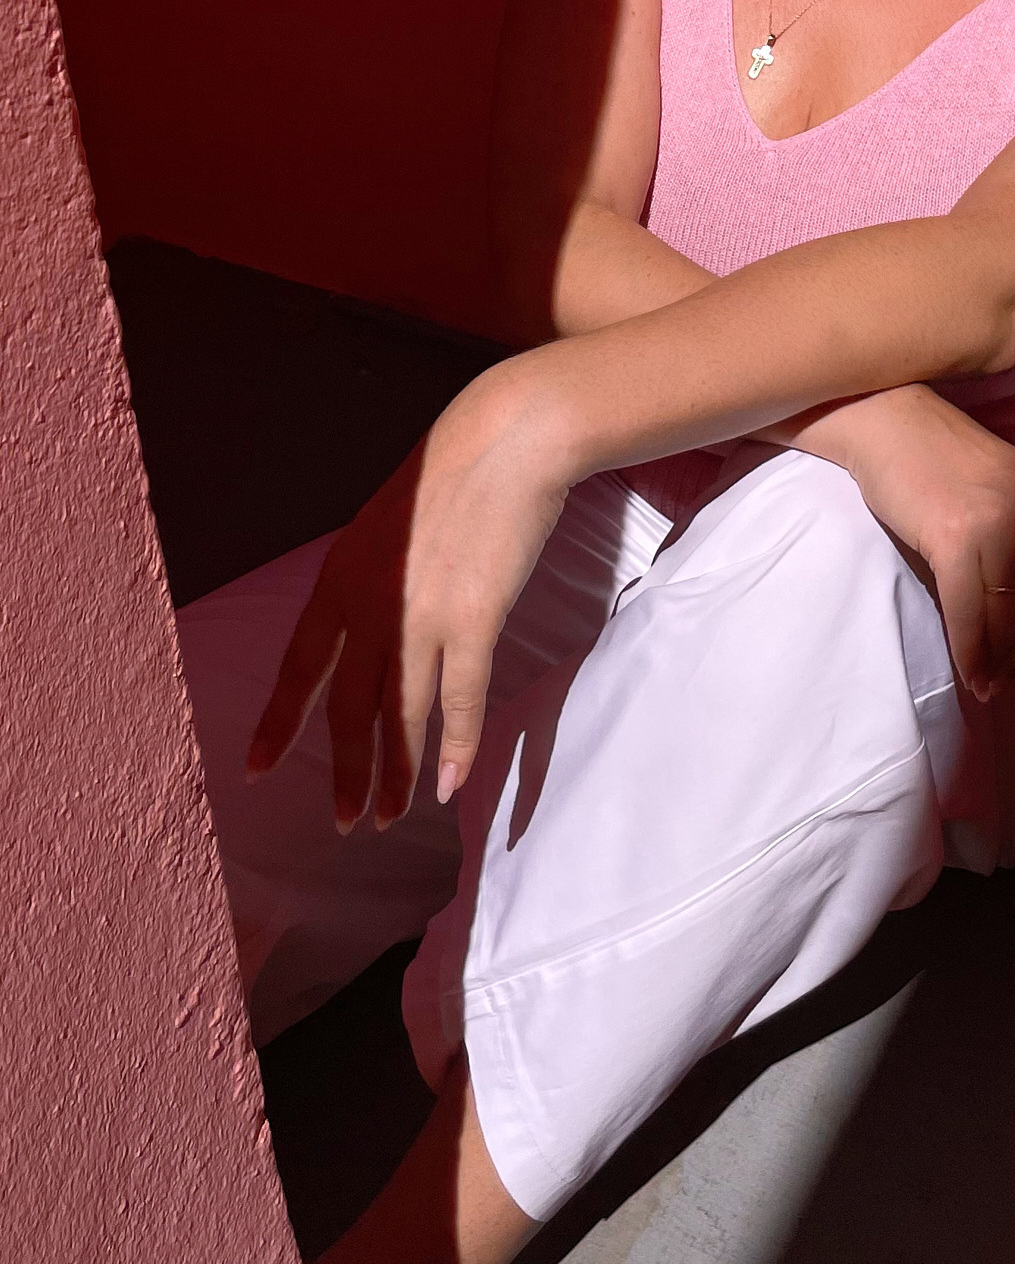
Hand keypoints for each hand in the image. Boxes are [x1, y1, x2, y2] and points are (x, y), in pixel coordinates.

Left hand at [245, 361, 572, 829]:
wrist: (507, 442)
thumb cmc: (455, 474)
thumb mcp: (389, 523)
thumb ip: (374, 574)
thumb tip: (373, 619)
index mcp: (341, 576)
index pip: (300, 665)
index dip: (280, 722)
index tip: (259, 768)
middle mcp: (370, 603)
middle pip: (347, 706)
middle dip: (345, 770)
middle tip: (344, 821)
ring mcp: (421, 615)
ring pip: (398, 714)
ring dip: (394, 773)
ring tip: (389, 818)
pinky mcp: (473, 619)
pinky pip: (459, 699)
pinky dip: (453, 746)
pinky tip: (449, 784)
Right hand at [833, 388, 1014, 700]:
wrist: (891, 427)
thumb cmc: (949, 470)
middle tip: (1007, 682)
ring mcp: (1005, 525)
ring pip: (1013, 622)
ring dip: (1000, 662)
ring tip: (987, 680)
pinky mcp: (958, 538)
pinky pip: (971, 617)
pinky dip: (971, 655)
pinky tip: (969, 673)